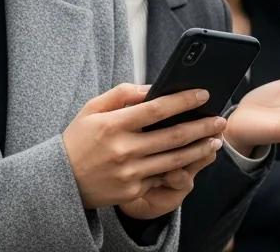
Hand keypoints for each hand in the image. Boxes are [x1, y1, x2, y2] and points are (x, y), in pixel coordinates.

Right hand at [63, 84, 226, 209]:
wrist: (58, 182)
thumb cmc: (78, 140)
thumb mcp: (92, 109)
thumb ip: (122, 94)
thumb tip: (152, 88)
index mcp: (113, 125)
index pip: (157, 109)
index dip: (184, 100)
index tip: (204, 94)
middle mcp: (124, 150)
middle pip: (174, 136)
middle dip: (203, 127)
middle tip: (221, 120)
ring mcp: (129, 173)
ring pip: (175, 160)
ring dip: (200, 149)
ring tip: (215, 140)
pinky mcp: (132, 191)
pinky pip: (162, 177)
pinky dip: (181, 168)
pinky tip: (194, 160)